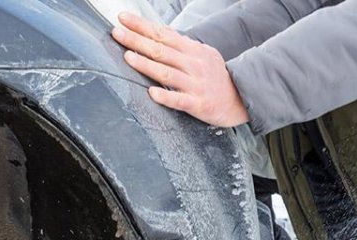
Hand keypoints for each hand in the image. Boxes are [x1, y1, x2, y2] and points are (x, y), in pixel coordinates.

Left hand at [111, 12, 249, 127]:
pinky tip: (152, 93)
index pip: (163, 34)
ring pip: (167, 73)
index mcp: (192, 50)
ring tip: (128, 57)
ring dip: (146, 64)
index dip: (142, 25)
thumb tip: (157, 33)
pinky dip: (166, 96)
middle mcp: (193, 64)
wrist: (240, 99)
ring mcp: (196, 84)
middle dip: (137, 40)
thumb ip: (179, 46)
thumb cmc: (214, 77)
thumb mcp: (201, 54)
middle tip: (117, 32)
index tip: (123, 18)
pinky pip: (180, 100)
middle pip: (161, 50)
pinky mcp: (198, 104)